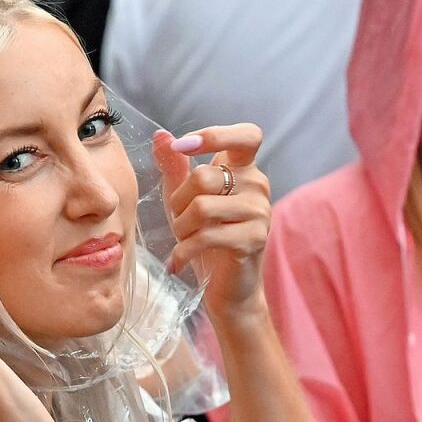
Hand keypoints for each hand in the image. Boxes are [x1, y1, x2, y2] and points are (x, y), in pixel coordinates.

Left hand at [152, 124, 271, 321]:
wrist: (227, 286)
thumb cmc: (206, 237)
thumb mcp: (184, 199)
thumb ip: (175, 166)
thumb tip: (161, 135)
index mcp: (244, 169)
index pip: (247, 136)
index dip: (215, 135)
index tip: (182, 146)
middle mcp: (258, 185)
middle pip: (205, 176)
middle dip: (178, 201)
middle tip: (178, 220)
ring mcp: (260, 212)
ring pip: (202, 207)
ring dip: (180, 228)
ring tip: (181, 240)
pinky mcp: (254, 239)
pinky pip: (206, 236)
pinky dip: (182, 251)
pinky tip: (177, 262)